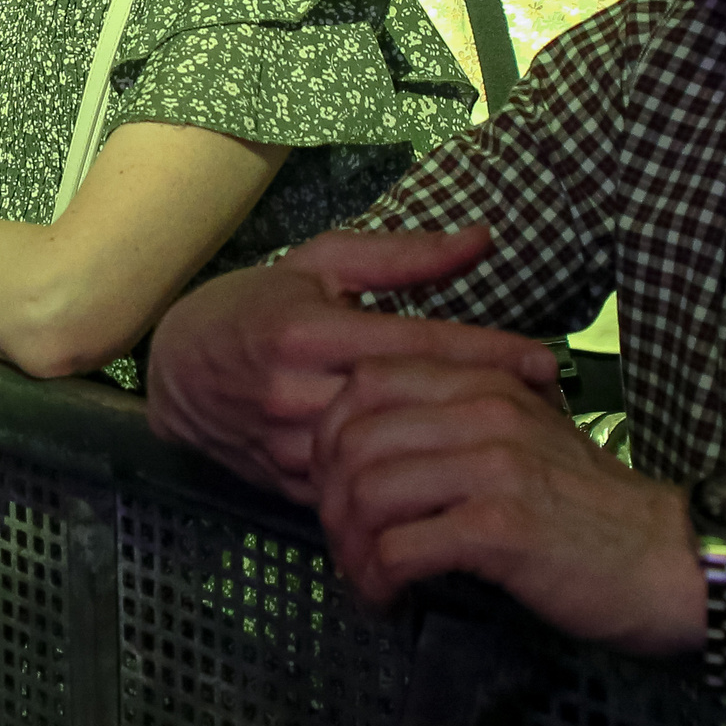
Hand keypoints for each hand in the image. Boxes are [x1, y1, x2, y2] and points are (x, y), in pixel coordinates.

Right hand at [145, 225, 555, 504]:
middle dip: (483, 405)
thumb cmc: (256, 304)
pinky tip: (457, 472)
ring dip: (453, 449)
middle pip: (412, 406)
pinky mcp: (290, 484)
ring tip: (516, 442)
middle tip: (551, 404)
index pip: (416, 343)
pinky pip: (363, 487)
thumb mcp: (322, 261)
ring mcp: (292, 446)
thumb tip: (482, 239)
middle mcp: (298, 392)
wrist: (174, 372)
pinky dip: (411, 479)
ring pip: (390, 456)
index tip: (545, 360)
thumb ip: (403, 255)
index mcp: (308, 331)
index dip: (486, 352)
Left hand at [312, 354, 702, 653]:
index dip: (331, 434)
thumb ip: (464, 418)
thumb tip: (380, 439)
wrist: (673, 560)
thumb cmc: (594, 511)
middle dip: (329, 498)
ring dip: (349, 546)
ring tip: (363, 577)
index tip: (335, 483)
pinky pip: (398, 548)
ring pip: (365, 492)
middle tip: (343, 542)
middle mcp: (484, 412)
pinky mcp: (500, 528)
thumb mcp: (530, 435)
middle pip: (351, 438)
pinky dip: (377, 579)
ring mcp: (493, 467)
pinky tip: (388, 599)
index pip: (367, 382)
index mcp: (485, 382)